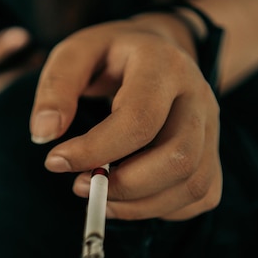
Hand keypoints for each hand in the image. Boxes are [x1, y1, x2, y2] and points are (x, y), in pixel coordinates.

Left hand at [30, 16, 221, 220]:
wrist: (159, 48)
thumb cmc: (110, 55)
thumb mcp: (76, 54)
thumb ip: (56, 88)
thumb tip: (44, 134)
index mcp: (163, 66)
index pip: (138, 120)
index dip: (95, 151)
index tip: (55, 161)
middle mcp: (198, 97)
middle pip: (177, 158)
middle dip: (123, 186)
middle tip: (79, 185)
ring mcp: (212, 127)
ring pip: (193, 184)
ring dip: (140, 205)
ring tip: (99, 196)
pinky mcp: (214, 152)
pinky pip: (202, 195)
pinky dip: (163, 209)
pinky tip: (128, 199)